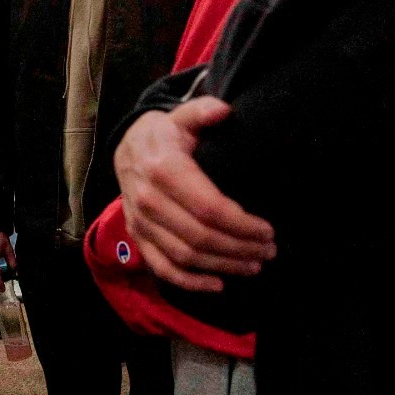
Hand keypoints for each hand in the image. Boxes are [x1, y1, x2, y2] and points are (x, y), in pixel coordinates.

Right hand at [114, 98, 275, 293]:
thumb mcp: (181, 117)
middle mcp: (149, 201)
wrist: (126, 148)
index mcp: (164, 171)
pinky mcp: (138, 238)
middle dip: (240, 248)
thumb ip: (202, 112)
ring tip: (254, 264)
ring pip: (186, 257)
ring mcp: (140, 223)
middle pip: (201, 237)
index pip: (209, 208)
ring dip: (223, 266)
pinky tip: (218, 284)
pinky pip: (162, 268)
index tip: (267, 230)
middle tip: (269, 250)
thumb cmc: (164, 135)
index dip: (242, 224)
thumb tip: (225, 110)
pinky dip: (190, 282)